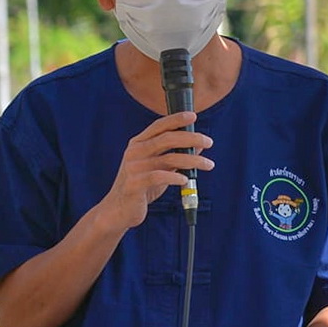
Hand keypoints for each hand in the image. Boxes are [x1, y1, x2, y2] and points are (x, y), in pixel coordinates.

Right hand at [98, 111, 213, 232]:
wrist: (118, 209)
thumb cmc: (141, 187)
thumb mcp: (159, 168)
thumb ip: (175, 155)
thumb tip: (199, 145)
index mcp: (138, 144)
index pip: (158, 126)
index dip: (176, 119)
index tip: (193, 116)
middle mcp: (134, 152)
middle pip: (166, 139)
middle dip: (191, 138)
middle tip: (209, 141)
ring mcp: (133, 168)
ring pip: (169, 158)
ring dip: (192, 160)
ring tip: (208, 164)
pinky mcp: (134, 184)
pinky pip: (160, 177)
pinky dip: (176, 177)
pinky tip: (185, 179)